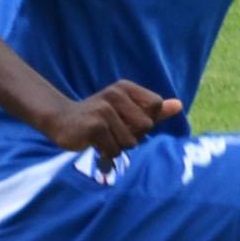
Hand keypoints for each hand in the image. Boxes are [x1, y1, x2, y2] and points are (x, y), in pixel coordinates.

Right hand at [35, 78, 182, 157]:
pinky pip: (114, 150)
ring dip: (117, 146)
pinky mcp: (94, 126)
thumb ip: (153, 110)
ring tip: (103, 138)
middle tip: (112, 131)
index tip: (127, 120)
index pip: (155, 106)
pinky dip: (106, 153)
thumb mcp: (126, 110)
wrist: (60, 120)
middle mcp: (114, 94)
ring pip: (130, 142)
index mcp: (125, 87)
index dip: (146, 119)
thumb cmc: (98, 117)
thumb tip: (178, 105)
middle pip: (146, 126)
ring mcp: (103, 110)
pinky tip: (94, 143)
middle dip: (132, 136)